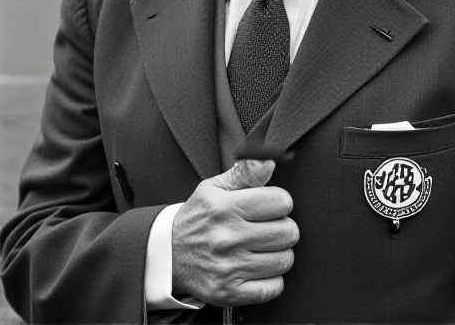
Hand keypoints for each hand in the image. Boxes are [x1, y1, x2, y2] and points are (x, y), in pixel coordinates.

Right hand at [171, 159, 298, 306]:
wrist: (167, 254)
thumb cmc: (198, 217)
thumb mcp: (214, 187)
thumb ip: (245, 171)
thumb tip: (269, 160)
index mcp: (225, 207)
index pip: (280, 202)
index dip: (281, 201)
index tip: (272, 205)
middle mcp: (226, 238)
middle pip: (287, 232)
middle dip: (284, 227)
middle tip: (271, 226)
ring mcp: (227, 268)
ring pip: (284, 260)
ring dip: (280, 253)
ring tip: (265, 247)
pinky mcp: (228, 293)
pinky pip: (272, 289)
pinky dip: (272, 279)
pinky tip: (259, 268)